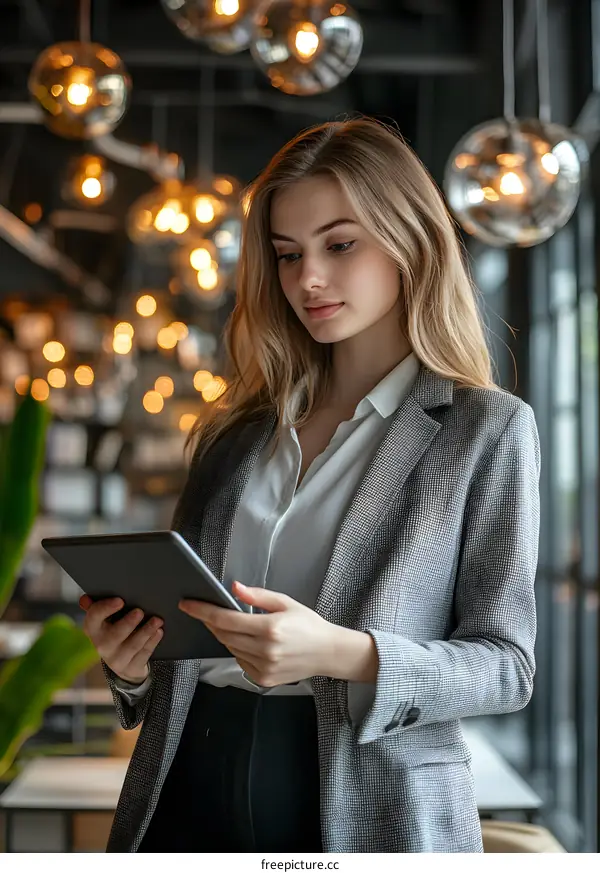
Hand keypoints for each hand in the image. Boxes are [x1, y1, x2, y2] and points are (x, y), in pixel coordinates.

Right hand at [79, 594, 163, 684]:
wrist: (123, 661)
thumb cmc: (114, 631)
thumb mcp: (105, 620)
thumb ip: (97, 607)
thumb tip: (84, 599)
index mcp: (93, 630)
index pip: (93, 618)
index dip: (105, 609)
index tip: (120, 600)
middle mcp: (102, 646)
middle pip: (114, 635)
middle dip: (128, 623)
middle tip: (140, 611)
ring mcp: (116, 660)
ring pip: (132, 646)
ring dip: (146, 631)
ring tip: (157, 620)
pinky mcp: (131, 668)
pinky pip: (143, 654)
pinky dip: (152, 642)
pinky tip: (158, 632)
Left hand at [178, 582, 341, 687]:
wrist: (328, 652)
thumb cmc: (309, 625)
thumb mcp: (285, 602)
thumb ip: (257, 596)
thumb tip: (235, 588)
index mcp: (270, 628)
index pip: (225, 619)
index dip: (203, 611)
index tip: (187, 604)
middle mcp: (265, 650)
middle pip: (223, 635)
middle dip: (211, 622)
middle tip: (206, 611)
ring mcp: (263, 667)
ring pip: (230, 649)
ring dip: (225, 636)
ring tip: (235, 626)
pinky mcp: (263, 679)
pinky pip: (240, 661)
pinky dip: (237, 650)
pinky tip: (249, 642)